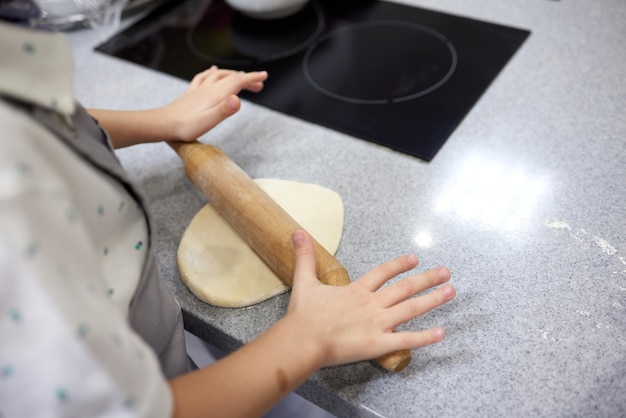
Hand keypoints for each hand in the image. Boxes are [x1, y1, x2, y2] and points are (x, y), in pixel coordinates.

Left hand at [162, 66, 267, 141]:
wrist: (162, 124)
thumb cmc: (185, 126)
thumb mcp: (208, 121)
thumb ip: (224, 110)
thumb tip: (238, 99)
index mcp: (215, 94)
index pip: (238, 82)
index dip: (252, 78)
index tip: (264, 76)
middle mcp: (208, 88)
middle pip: (231, 78)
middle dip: (247, 78)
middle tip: (259, 84)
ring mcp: (199, 89)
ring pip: (219, 75)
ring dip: (233, 74)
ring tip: (241, 78)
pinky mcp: (192, 93)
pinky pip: (204, 77)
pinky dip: (212, 72)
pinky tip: (212, 70)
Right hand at [286, 230, 455, 367]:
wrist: (303, 340)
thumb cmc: (304, 315)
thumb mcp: (304, 282)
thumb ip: (305, 257)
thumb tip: (298, 233)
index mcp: (357, 290)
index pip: (383, 273)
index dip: (399, 265)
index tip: (414, 259)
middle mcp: (372, 304)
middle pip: (404, 288)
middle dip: (427, 279)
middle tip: (446, 272)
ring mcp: (377, 323)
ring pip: (411, 309)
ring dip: (432, 299)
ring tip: (451, 291)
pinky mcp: (378, 344)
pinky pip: (406, 340)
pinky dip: (425, 337)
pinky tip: (442, 333)